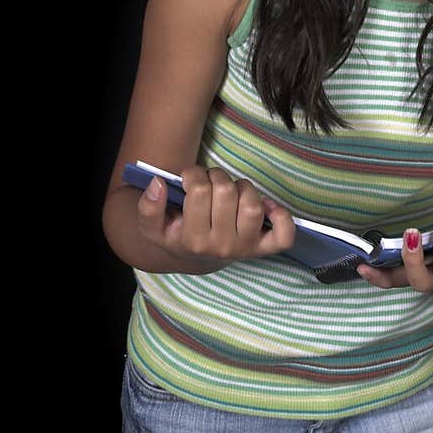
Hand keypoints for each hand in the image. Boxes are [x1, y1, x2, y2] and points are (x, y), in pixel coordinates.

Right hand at [136, 166, 296, 270]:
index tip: (189, 179)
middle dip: (215, 177)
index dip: (193, 174)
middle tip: (209, 183)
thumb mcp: (152, 227)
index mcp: (193, 240)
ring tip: (230, 192)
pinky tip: (267, 206)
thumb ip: (148, 208)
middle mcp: (221, 246)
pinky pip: (284, 235)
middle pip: (225, 191)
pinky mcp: (264, 248)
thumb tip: (158, 183)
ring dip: (241, 187)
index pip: (199, 190)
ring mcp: (245, 247)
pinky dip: (281, 216)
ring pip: (252, 203)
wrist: (195, 258)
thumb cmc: (176, 235)